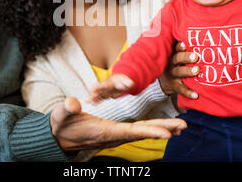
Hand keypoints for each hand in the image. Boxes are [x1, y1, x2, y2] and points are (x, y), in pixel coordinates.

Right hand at [50, 97, 186, 151]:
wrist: (58, 137)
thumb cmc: (61, 125)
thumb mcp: (60, 115)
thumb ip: (67, 109)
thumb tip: (73, 103)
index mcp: (104, 131)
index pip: (130, 132)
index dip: (149, 132)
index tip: (167, 133)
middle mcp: (113, 135)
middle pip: (142, 133)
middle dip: (163, 129)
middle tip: (183, 126)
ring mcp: (115, 135)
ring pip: (142, 132)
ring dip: (162, 129)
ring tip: (180, 128)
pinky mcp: (115, 132)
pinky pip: (138, 131)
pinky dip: (153, 129)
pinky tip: (164, 129)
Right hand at [86, 74, 133, 103]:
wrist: (121, 79)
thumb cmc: (125, 81)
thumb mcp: (128, 81)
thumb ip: (127, 83)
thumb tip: (123, 86)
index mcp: (110, 82)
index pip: (103, 85)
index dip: (98, 87)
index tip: (92, 89)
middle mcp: (106, 86)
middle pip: (98, 90)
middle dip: (93, 94)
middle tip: (87, 98)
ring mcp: (105, 90)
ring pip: (98, 94)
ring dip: (92, 97)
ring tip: (87, 101)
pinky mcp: (105, 94)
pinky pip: (100, 97)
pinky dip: (97, 100)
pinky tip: (93, 104)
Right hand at [164, 42, 199, 98]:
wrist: (163, 81)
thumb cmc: (177, 64)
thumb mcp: (177, 55)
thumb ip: (186, 49)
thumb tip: (205, 37)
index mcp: (174, 54)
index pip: (176, 48)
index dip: (179, 46)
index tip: (184, 44)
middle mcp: (172, 63)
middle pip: (177, 59)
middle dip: (186, 57)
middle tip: (195, 57)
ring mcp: (172, 75)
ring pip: (179, 72)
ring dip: (187, 71)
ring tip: (197, 71)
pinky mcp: (174, 86)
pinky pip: (180, 89)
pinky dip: (188, 92)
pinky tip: (196, 95)